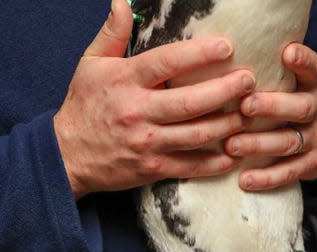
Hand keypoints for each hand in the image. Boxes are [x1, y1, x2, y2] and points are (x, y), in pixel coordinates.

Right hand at [54, 0, 256, 197]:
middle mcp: (138, 112)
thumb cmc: (83, 105)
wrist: (66, 155)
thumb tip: (121, 1)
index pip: (167, 63)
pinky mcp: (152, 169)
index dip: (199, 54)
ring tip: (250, 113)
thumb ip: (112, 33)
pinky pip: (191, 166)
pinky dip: (216, 162)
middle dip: (225, 91)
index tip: (227, 46)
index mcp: (125, 81)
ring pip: (197, 134)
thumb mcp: (91, 64)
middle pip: (190, 102)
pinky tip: (235, 153)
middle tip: (249, 81)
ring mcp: (147, 143)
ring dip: (228, 125)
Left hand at [224, 43, 316, 190]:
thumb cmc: (299, 104)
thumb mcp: (298, 84)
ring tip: (232, 145)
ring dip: (259, 144)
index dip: (303, 61)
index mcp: (314, 84)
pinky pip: (290, 172)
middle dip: (272, 107)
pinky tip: (245, 180)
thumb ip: (276, 74)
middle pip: (300, 107)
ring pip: (289, 142)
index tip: (288, 53)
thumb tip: (230, 62)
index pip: (312, 69)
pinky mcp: (312, 164)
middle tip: (245, 106)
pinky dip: (267, 178)